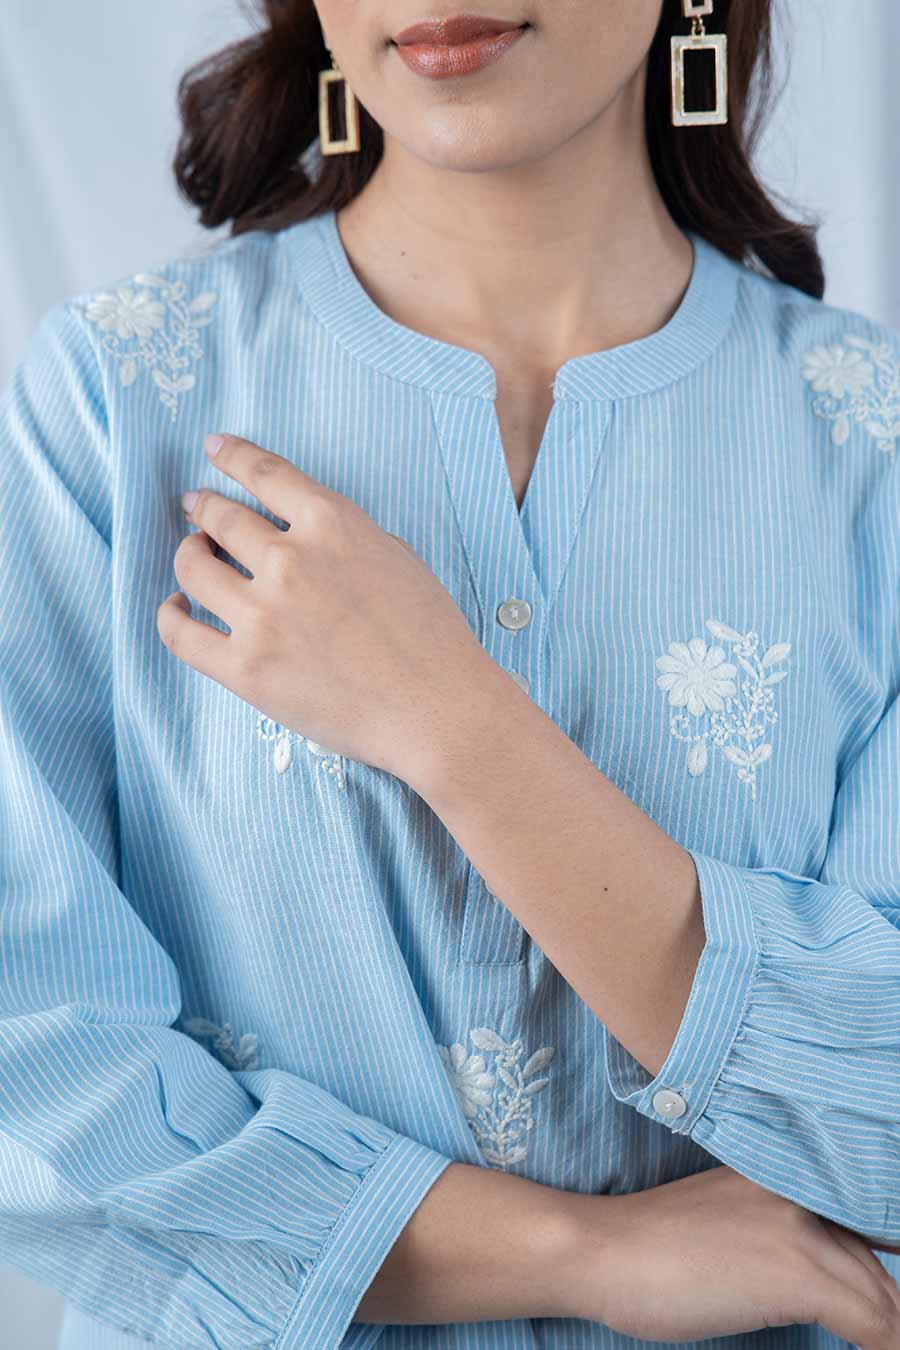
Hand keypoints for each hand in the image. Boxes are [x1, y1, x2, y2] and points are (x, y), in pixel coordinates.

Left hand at [156, 433, 488, 781]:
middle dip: (203, 508)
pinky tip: (175, 609)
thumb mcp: (398, 558)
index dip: (233, 456)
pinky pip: (180, 632)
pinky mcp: (245, 667)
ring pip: (192, 566)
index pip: (267, 474)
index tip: (214, 449)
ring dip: (188, 554)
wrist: (436, 709)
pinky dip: (170, 614)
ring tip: (193, 556)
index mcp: (333, 524)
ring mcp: (262, 614)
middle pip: (221, 516)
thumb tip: (305, 538)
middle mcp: (289, 560)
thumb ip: (345, 538)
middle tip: (195, 508)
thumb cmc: (431, 638)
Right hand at [564, 1164, 899, 1346]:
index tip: (880, 1306)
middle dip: (887, 1310)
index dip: (876, 1276)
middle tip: (887, 1336)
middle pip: (873, 1263)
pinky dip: (883, 1346)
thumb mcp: (726, 1221)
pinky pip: (870, 1323)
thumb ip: (774, 1235)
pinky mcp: (794, 1271)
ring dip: (889, 1330)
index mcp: (779, 1175)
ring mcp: (797, 1228)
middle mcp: (796, 1191)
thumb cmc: (651, 1250)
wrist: (603, 1251)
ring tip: (887, 1348)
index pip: (857, 1225)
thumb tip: (824, 1283)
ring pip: (879, 1294)